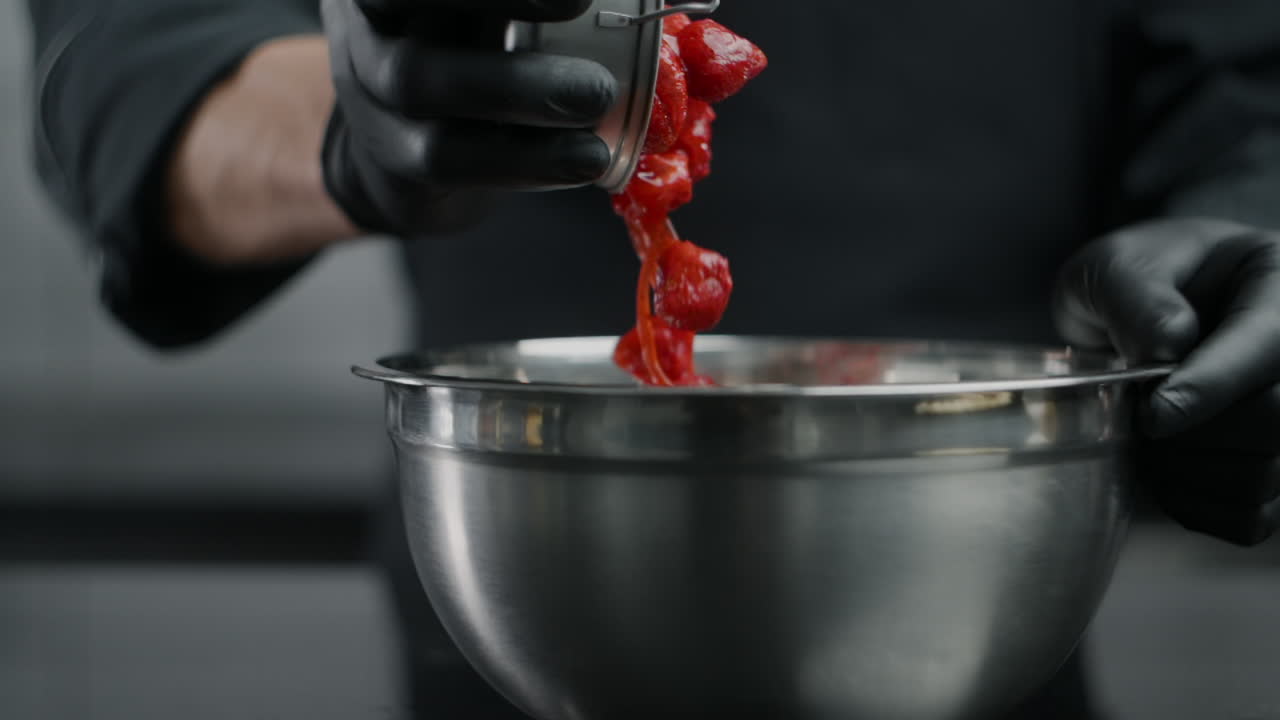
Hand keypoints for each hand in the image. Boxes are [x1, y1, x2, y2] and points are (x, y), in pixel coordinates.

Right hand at [319, 0, 617, 236]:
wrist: (408, 158)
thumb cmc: (471, 56)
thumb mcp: (491, 17)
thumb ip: (543, 10)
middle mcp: (368, 24)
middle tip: (580, 7)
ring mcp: (369, 93)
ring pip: (420, 82)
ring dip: (518, 87)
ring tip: (598, 96)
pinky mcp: (393, 160)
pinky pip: (448, 159)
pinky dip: (525, 159)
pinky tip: (586, 157)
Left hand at [1053, 218, 1279, 545]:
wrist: (1145, 308)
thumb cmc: (1139, 278)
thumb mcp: (1119, 263)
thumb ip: (1137, 295)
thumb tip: (1167, 345)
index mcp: (1279, 288)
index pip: (1266, 348)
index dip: (1209, 389)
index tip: (1152, 414)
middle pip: (1273, 421)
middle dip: (1188, 430)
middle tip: (1138, 414)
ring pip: (1262, 477)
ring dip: (1184, 470)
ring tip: (1147, 436)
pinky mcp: (1275, 471)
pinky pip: (1251, 519)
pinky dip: (1196, 505)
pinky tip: (1166, 471)